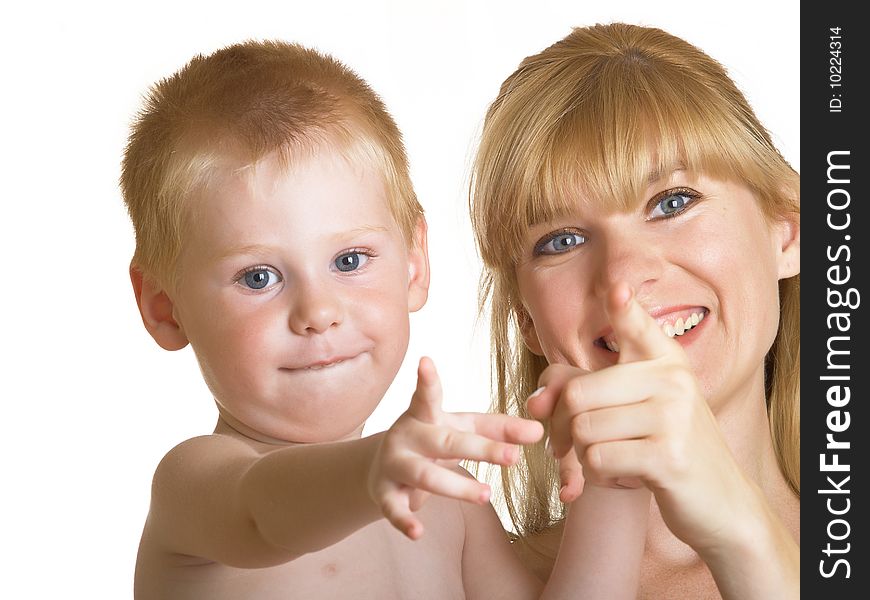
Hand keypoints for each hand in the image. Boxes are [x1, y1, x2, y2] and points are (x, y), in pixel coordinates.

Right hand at [368, 357, 543, 538]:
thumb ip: (499, 430)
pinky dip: (404, 521)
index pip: (429, 396)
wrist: (382, 466)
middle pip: (444, 441)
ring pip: (424, 475)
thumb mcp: (463, 429)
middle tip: (513, 458)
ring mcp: (394, 463)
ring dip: (456, 486)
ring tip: (487, 495)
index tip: (426, 362)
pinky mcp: (384, 492)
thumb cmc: (434, 440)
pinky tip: (418, 533)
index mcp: (425, 414)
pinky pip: (393, 508)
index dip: (428, 380)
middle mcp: (407, 435)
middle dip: (479, 449)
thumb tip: (539, 431)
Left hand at [527, 283, 753, 552]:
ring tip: (612, 460)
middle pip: (577, 394)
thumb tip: (533, 403)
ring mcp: (673, 416)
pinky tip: (626, 476)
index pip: (636, 324)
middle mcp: (672, 380)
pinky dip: (599, 476)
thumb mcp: (632, 410)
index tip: (616, 288)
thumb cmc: (665, 448)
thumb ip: (582, 393)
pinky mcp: (669, 456)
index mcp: (666, 361)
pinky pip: (598, 460)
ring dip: (583, 457)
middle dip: (561, 428)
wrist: (719, 502)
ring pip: (583, 430)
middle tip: (567, 447)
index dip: (623, 306)